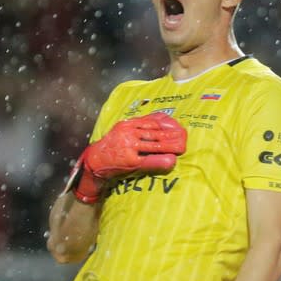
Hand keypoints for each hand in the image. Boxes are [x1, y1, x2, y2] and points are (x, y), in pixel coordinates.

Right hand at [72, 112, 186, 202]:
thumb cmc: (111, 146)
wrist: (95, 161)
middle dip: (171, 135)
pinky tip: (171, 160)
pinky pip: (149, 160)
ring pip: (154, 145)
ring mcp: (129, 146)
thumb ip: (137, 126)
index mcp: (127, 125)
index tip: (177, 127)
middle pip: (155, 133)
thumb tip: (158, 120)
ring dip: (170, 146)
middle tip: (184, 137)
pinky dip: (161, 160)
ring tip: (182, 147)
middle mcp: (128, 133)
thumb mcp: (121, 130)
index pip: (151, 122)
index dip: (166, 125)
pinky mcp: (130, 160)